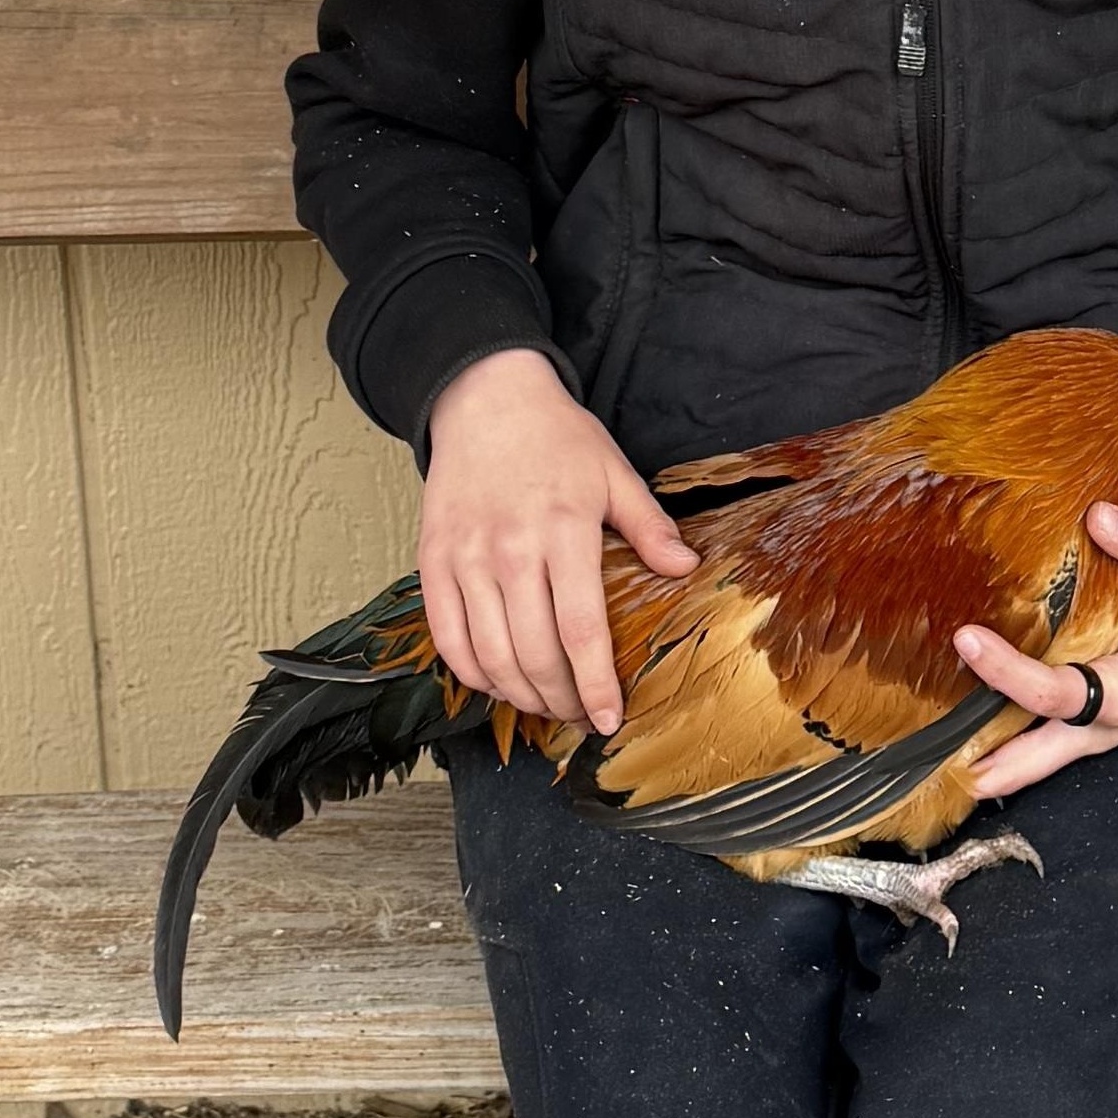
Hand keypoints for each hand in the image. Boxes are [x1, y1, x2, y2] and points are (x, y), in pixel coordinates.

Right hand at [420, 349, 696, 732]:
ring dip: (520, 695)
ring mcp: (465, 559)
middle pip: (534, 654)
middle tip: (582, 717)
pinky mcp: (433, 562)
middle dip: (562, 700)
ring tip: (547, 705)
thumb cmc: (556, 438)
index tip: (609, 718)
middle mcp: (509, 551)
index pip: (581, 631)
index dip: (596, 685)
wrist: (485, 399)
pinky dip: (472, 673)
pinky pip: (447, 638)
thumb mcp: (614, 471)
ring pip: (489, 656)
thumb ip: (648, 526)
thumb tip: (685, 569)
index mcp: (563, 531)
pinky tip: (499, 682)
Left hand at [955, 500, 1117, 798]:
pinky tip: (982, 737)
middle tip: (946, 767)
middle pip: (1043, 756)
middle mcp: (1110, 722)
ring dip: (1003, 764)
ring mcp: (1105, 730)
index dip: (1007, 671)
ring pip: (1046, 760)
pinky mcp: (1101, 724)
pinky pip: (1054, 742)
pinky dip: (1019, 745)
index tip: (967, 640)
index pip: (1055, 693)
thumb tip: (1098, 516)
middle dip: (999, 763)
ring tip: (948, 767)